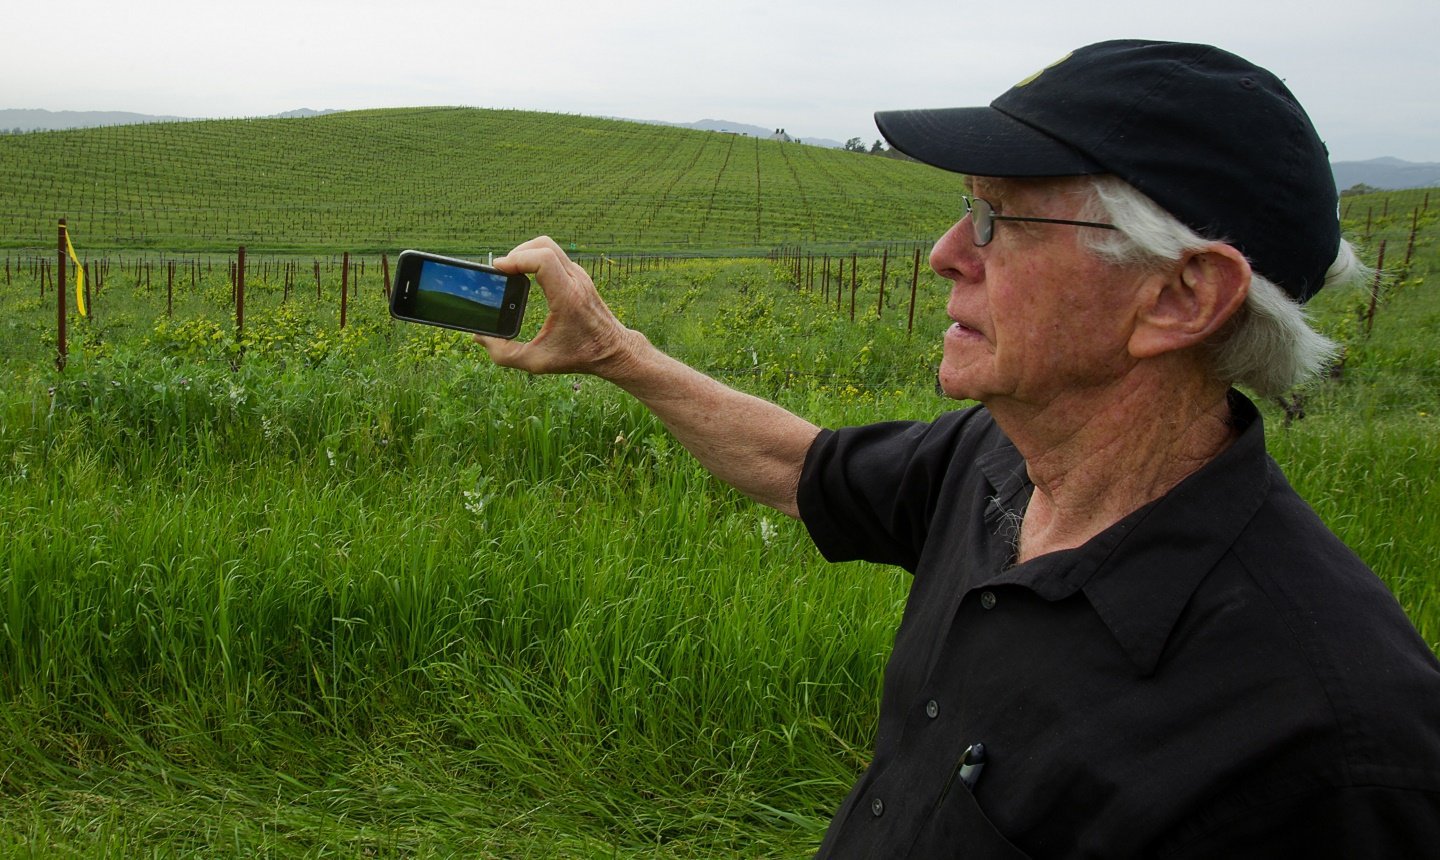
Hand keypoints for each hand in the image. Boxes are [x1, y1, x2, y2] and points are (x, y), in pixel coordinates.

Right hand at [474, 237, 640, 377]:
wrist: (614, 350)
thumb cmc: (578, 356)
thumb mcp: (538, 362)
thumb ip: (505, 354)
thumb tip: (480, 338)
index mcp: (567, 297)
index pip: (542, 260)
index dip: (516, 258)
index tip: (499, 269)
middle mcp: (575, 281)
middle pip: (544, 245)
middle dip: (518, 252)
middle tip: (502, 270)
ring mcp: (579, 276)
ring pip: (550, 246)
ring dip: (527, 253)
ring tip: (511, 270)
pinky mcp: (579, 276)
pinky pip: (555, 256)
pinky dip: (537, 259)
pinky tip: (525, 275)